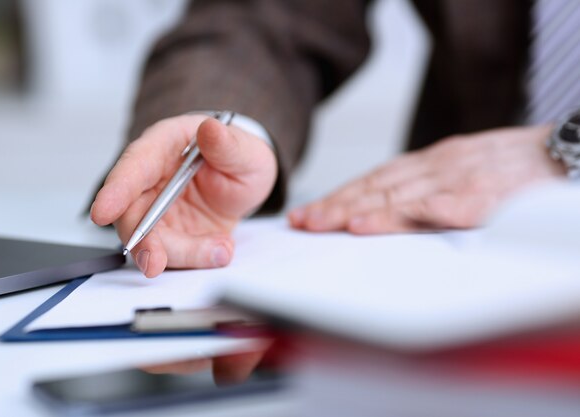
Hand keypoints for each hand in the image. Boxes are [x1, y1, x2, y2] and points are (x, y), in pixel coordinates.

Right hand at [91, 115, 276, 276]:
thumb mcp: (246, 149)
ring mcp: (157, 210)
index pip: (135, 165)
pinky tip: (220, 250)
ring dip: (179, 253)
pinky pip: (171, 254)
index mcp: (165, 145)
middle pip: (131, 212)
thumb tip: (210, 129)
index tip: (102, 213)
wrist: (245, 182)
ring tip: (219, 250)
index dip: (116, 189)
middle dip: (142, 241)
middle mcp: (153, 178)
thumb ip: (228, 144)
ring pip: (150, 240)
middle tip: (155, 263)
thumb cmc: (239, 157)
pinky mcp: (169, 235)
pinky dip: (195, 259)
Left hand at [288, 125, 564, 233]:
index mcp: (429, 166)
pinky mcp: (492, 195)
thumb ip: (422, 190)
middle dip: (338, 207)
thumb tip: (379, 211)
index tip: (309, 214)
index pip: (373, 183)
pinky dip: (430, 211)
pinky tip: (404, 219)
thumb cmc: (507, 167)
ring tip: (338, 225)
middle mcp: (438, 170)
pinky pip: (459, 204)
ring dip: (370, 211)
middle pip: (380, 190)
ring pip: (409, 197)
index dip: (338, 198)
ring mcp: (463, 181)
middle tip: (305, 223)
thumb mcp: (457, 170)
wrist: (558, 152)